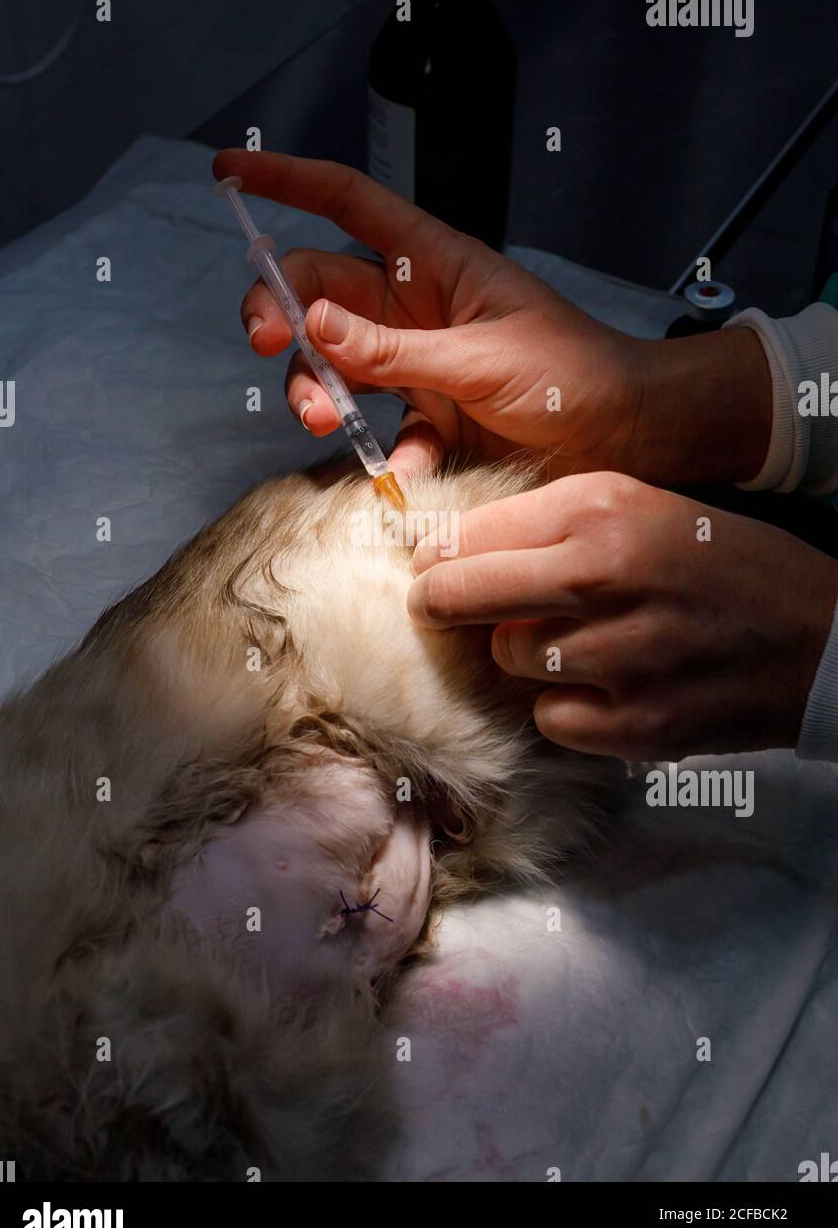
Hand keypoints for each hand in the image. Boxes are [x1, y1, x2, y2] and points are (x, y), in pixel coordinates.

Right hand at [213, 150, 770, 484]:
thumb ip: (395, 350)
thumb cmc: (573, 372)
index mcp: (431, 263)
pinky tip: (402, 471)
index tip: (228, 172)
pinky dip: (384, 455)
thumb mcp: (480, 358)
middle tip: (270, 342)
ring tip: (322, 420)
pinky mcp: (429, 417)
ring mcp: (416, 363)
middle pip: (318, 292)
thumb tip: (313, 322)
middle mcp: (412, 307)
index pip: (347, 203)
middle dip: (281, 313)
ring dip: (314, 389)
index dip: (287, 180)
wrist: (626, 435)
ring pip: (334, 364)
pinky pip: (382, 430)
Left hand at [408, 472, 837, 759]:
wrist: (818, 636)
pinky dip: (564, 707)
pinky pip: (548, 717)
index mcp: (599, 509)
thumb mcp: (640, 504)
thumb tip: (450, 548)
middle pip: (461, 598)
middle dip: (443, 603)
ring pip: (507, 658)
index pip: (465, 534)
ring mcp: (616, 656)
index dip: (435, 554)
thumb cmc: (722, 562)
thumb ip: (547, 519)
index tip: (428, 566)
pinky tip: (605, 686)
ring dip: (524, 654)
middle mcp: (601, 576)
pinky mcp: (634, 723)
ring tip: (576, 641)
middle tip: (440, 606)